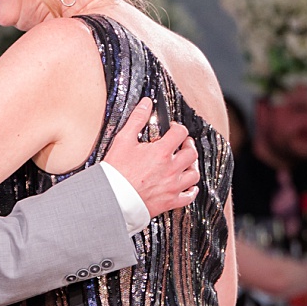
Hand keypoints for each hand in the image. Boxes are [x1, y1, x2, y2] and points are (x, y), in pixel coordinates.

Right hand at [105, 99, 199, 215]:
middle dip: (188, 145)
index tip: (173, 129)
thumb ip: (137, 119)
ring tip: (186, 162)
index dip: (177, 127)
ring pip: (194, 174)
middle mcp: (171, 169)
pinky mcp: (170, 201)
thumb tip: (146, 104)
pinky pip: (189, 196)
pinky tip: (189, 186)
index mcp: (162, 152)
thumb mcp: (124, 140)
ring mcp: (172, 186)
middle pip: (191, 153)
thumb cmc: (116, 172)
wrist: (112, 198)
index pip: (180, 133)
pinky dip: (191, 190)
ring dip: (192, 166)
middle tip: (183, 143)